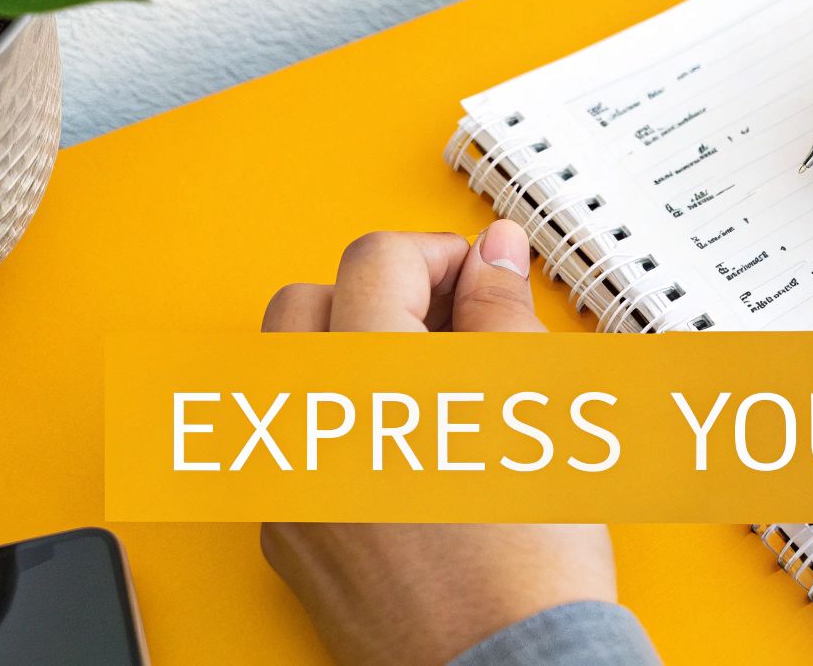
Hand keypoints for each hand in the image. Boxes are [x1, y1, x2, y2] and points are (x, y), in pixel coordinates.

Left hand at [259, 223, 617, 665]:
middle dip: (386, 295)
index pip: (376, 260)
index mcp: (358, 379)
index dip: (444, 253)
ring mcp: (283, 486)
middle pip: (311, 304)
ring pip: (295, 376)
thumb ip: (501, 312)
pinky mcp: (289, 539)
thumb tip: (494, 256)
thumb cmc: (526, 558)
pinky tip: (413, 451)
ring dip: (356, 355)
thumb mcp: (529, 404)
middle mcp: (299, 427)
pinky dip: (345, 424)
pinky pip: (298, 447)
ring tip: (438, 386)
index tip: (486, 274)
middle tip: (461, 321)